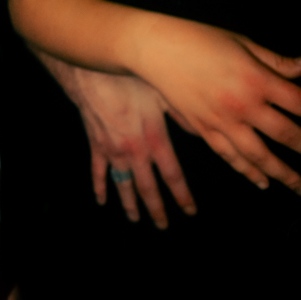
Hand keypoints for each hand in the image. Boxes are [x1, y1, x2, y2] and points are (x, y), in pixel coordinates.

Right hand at [44, 59, 194, 229]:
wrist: (92, 73)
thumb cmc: (131, 79)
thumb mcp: (164, 94)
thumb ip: (185, 116)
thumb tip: (208, 131)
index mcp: (155, 140)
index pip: (173, 176)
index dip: (182, 196)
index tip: (190, 211)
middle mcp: (134, 151)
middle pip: (147, 188)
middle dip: (157, 209)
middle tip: (164, 226)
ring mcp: (112, 150)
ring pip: (123, 184)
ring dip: (130, 204)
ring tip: (136, 219)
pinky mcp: (96, 144)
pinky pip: (97, 171)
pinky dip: (100, 186)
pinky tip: (102, 200)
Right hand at [142, 19, 300, 195]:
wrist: (156, 50)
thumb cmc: (200, 39)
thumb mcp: (244, 43)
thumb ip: (276, 60)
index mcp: (257, 79)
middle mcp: (243, 105)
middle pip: (286, 135)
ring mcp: (222, 122)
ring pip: (260, 156)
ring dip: (283, 173)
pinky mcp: (204, 130)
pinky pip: (230, 157)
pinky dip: (248, 172)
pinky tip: (262, 182)